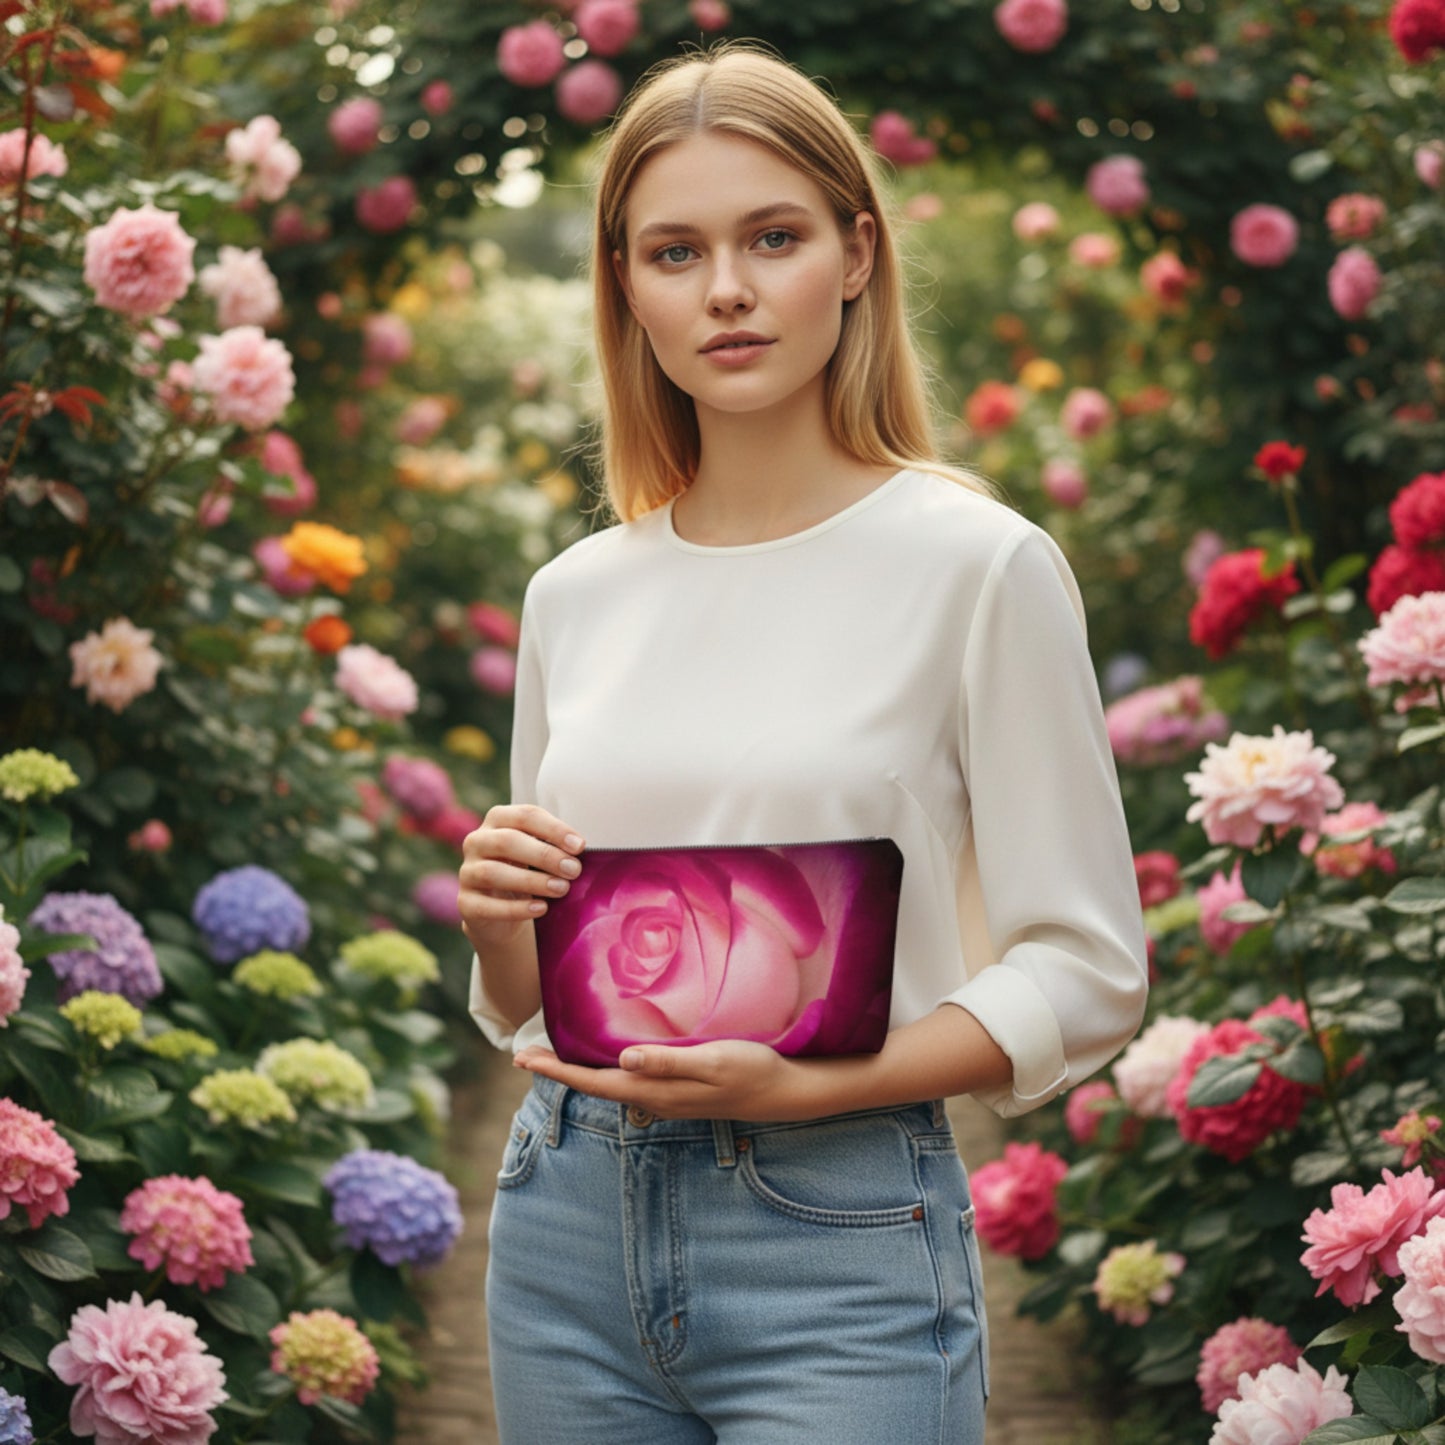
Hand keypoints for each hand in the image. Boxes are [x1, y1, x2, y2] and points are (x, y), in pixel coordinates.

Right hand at [458, 803, 585, 949]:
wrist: (502, 913)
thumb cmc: (527, 871)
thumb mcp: (540, 852)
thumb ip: (555, 846)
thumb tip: (577, 847)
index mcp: (498, 820)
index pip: (525, 816)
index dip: (553, 829)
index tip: (579, 846)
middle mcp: (476, 841)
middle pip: (507, 841)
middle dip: (544, 855)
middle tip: (573, 870)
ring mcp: (467, 872)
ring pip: (493, 873)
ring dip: (531, 881)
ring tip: (561, 889)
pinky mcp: (465, 903)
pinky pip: (487, 906)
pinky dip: (516, 908)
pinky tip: (540, 908)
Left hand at [513, 1039, 819, 1121]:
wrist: (785, 1092)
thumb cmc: (752, 1071)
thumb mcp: (713, 1061)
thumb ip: (668, 1062)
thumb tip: (622, 1061)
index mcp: (655, 1091)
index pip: (593, 1082)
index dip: (556, 1070)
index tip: (523, 1057)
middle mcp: (654, 1099)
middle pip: (595, 1085)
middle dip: (560, 1070)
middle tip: (525, 1052)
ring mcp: (666, 1098)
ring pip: (612, 1085)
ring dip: (582, 1070)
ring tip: (557, 1051)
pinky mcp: (678, 1091)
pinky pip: (631, 1082)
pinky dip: (608, 1069)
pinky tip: (609, 1055)